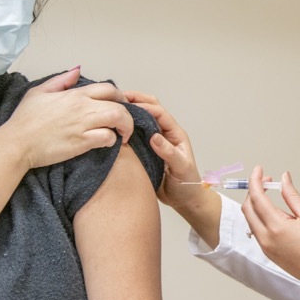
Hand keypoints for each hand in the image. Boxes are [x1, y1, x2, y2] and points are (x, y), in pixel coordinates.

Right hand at [0, 67, 134, 169]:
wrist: (16, 143)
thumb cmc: (24, 120)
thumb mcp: (39, 92)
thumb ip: (61, 81)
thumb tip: (77, 70)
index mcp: (73, 94)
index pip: (107, 88)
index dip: (119, 96)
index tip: (120, 104)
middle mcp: (81, 107)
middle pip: (118, 104)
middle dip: (127, 113)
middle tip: (124, 122)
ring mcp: (82, 124)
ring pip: (117, 118)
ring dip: (125, 126)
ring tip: (122, 134)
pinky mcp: (81, 142)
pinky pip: (107, 138)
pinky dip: (112, 141)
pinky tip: (107, 143)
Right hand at [120, 91, 206, 210]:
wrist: (184, 201)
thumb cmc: (187, 184)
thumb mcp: (181, 168)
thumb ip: (169, 152)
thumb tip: (154, 137)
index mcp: (175, 134)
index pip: (159, 113)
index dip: (145, 105)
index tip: (128, 103)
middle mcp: (164, 135)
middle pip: (150, 110)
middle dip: (136, 101)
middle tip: (117, 97)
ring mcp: (154, 142)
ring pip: (141, 121)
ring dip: (129, 113)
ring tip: (112, 108)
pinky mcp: (145, 151)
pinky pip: (135, 135)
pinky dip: (125, 128)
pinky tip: (113, 128)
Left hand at [241, 166, 299, 287]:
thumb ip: (292, 195)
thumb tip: (284, 179)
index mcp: (276, 227)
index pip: (257, 197)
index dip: (255, 180)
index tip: (259, 169)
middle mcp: (266, 238)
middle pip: (248, 208)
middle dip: (253, 191)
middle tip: (267, 181)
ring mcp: (265, 247)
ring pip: (250, 220)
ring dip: (256, 204)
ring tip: (272, 194)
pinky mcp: (267, 253)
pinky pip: (256, 230)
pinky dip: (260, 217)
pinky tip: (274, 212)